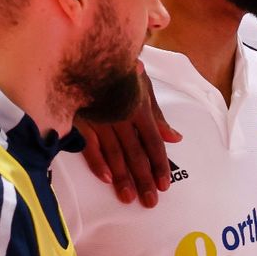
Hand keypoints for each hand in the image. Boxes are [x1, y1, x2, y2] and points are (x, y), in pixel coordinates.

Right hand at [75, 61, 180, 206]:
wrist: (88, 53)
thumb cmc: (119, 71)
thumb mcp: (142, 88)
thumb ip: (157, 116)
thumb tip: (175, 138)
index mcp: (140, 109)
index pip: (154, 143)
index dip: (160, 165)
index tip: (165, 185)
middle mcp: (123, 116)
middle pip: (137, 153)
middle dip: (144, 179)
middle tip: (150, 202)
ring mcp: (101, 118)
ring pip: (115, 153)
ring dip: (123, 177)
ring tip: (129, 197)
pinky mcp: (80, 118)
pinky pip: (90, 143)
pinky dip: (98, 161)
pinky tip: (106, 178)